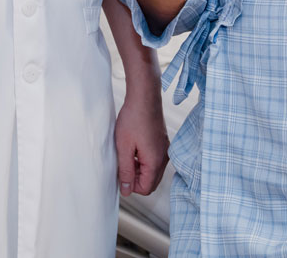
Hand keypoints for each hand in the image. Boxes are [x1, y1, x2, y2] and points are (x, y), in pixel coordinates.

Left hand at [114, 82, 168, 196]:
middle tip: (123, 164)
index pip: (145, 189)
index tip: (121, 172)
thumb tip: (126, 190)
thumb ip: (125, 171)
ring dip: (140, 169)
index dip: (131, 185)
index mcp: (155, 162)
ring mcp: (165, 149)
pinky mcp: (163, 142)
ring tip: (127, 154)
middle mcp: (164, 158)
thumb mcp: (124, 147)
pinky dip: (144, 160)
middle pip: (151, 182)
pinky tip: (134, 147)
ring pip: (153, 171)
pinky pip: (155, 160)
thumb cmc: (133, 118)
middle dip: (136, 178)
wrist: (144, 96)